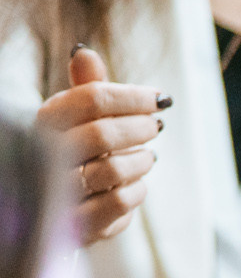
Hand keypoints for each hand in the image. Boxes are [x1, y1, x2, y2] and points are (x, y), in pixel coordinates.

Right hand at [35, 47, 164, 242]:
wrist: (47, 211)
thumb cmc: (68, 156)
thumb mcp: (71, 121)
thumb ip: (83, 90)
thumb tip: (85, 52)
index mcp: (43, 122)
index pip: (91, 98)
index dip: (133, 96)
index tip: (161, 99)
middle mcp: (44, 156)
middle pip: (104, 133)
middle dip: (140, 128)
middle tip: (156, 125)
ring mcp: (59, 192)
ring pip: (114, 169)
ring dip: (141, 161)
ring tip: (148, 155)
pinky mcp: (77, 225)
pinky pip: (120, 203)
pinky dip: (137, 191)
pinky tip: (136, 184)